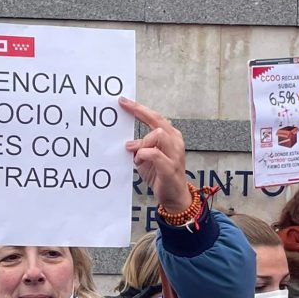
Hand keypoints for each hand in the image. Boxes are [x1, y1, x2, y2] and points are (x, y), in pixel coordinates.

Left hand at [120, 98, 189, 213]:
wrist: (174, 196)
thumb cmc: (161, 174)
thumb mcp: (146, 158)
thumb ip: (139, 147)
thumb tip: (127, 143)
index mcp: (170, 136)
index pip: (155, 117)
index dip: (139, 108)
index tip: (123, 101)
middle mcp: (175, 141)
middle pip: (157, 121)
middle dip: (139, 112)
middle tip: (124, 108)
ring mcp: (175, 154)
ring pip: (158, 134)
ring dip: (142, 142)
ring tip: (136, 155)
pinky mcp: (170, 167)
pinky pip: (154, 154)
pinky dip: (143, 154)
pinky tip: (139, 160)